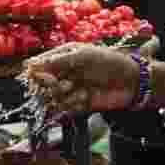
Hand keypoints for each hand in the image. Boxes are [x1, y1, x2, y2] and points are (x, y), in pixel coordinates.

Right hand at [23, 43, 138, 114]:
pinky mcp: (77, 103)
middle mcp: (63, 72)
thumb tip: (32, 65)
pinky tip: (85, 98)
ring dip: (63, 96)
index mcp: (63, 56)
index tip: (46, 77)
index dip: (36, 72)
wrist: (132, 82)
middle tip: (66, 84)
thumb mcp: (84, 57)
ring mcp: (70, 88)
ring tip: (81, 91)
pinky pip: (63, 108)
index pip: (37, 64)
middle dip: (50, 86)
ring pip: (50, 97)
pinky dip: (72, 105)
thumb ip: (59, 61)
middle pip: (40, 83)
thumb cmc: (111, 63)